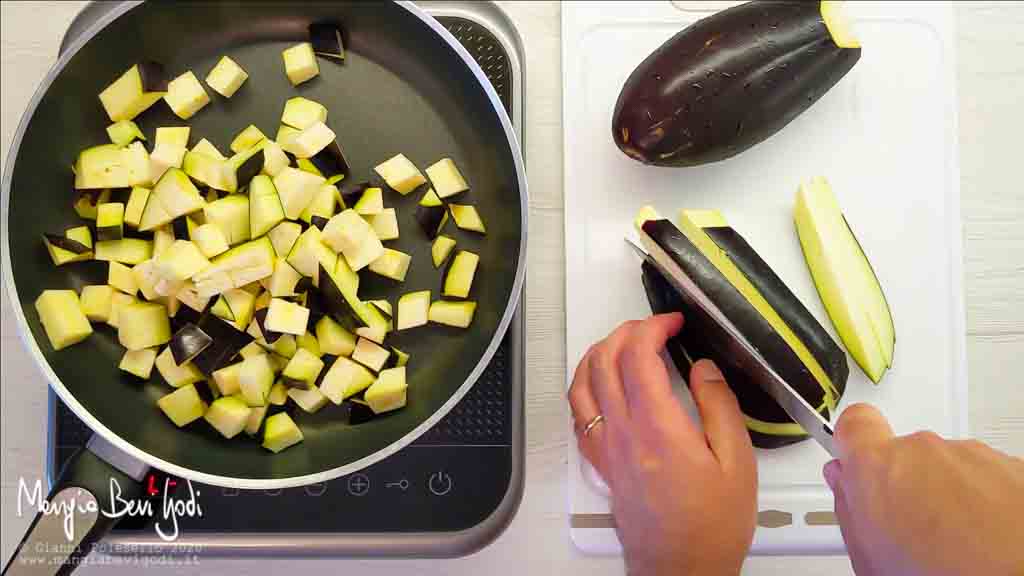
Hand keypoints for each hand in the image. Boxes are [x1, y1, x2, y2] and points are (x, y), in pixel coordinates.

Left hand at [569, 314, 756, 575]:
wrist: (682, 569)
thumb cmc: (712, 525)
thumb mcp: (736, 461)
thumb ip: (719, 406)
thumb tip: (702, 367)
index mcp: (657, 428)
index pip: (637, 356)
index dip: (652, 327)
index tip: (672, 322)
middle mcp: (622, 433)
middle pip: (604, 361)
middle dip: (626, 332)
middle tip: (653, 328)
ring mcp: (605, 448)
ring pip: (582, 383)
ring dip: (599, 353)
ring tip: (624, 344)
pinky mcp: (600, 463)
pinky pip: (578, 413)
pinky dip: (585, 385)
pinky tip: (602, 383)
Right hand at [825, 404, 1023, 575]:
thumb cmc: (948, 575)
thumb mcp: (870, 557)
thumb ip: (850, 508)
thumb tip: (847, 486)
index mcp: (879, 466)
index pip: (854, 424)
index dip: (852, 442)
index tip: (852, 460)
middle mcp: (925, 450)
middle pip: (903, 453)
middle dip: (905, 483)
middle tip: (910, 527)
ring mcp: (972, 456)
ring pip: (946, 465)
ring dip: (946, 494)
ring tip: (954, 542)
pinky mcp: (1011, 467)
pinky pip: (984, 476)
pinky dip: (983, 501)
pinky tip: (983, 538)